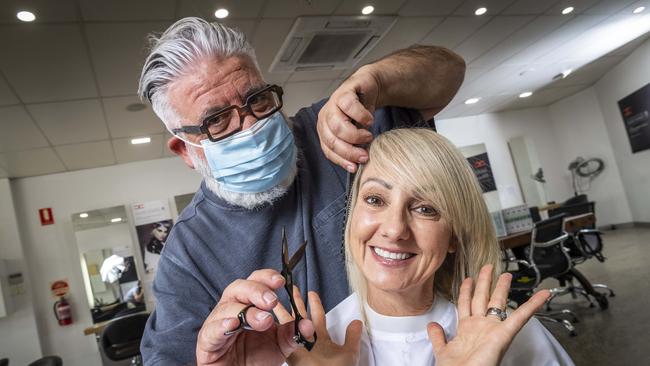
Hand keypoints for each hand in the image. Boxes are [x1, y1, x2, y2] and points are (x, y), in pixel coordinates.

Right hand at [196, 269, 314, 365]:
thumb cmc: (254, 357)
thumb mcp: (280, 345)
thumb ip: (293, 334)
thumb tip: (308, 325)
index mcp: (248, 303)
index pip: (255, 281)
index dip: (266, 278)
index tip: (280, 281)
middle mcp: (231, 308)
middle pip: (239, 287)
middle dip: (257, 291)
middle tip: (272, 301)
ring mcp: (217, 323)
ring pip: (226, 307)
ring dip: (246, 311)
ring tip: (263, 320)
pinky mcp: (207, 341)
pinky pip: (212, 329)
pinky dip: (222, 325)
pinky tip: (233, 325)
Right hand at [274, 287, 361, 365]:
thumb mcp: (349, 352)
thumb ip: (352, 336)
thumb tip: (357, 322)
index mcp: (321, 340)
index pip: (317, 317)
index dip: (315, 304)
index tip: (311, 293)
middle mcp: (308, 341)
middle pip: (300, 317)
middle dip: (296, 302)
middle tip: (291, 288)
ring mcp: (298, 346)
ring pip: (288, 324)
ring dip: (282, 310)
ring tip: (277, 296)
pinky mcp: (289, 353)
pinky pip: (280, 337)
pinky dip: (275, 325)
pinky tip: (270, 312)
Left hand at [317, 66, 379, 172]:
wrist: (369, 88)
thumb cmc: (361, 113)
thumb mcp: (356, 132)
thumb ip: (353, 146)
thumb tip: (356, 166)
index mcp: (325, 129)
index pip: (328, 149)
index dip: (341, 160)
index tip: (354, 168)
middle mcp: (325, 117)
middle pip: (331, 139)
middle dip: (349, 151)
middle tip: (364, 156)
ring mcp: (333, 104)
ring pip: (337, 125)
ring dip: (355, 135)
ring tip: (368, 136)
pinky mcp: (344, 92)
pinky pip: (349, 107)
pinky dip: (361, 116)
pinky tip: (369, 121)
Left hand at [427, 264, 549, 365]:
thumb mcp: (442, 350)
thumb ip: (438, 336)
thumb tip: (432, 325)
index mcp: (466, 330)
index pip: (466, 304)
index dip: (467, 290)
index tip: (468, 278)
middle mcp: (480, 327)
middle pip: (483, 298)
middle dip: (485, 282)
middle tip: (488, 267)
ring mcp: (492, 329)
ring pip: (498, 302)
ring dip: (502, 287)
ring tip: (507, 274)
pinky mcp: (504, 335)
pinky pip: (520, 317)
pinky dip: (532, 305)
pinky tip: (542, 294)